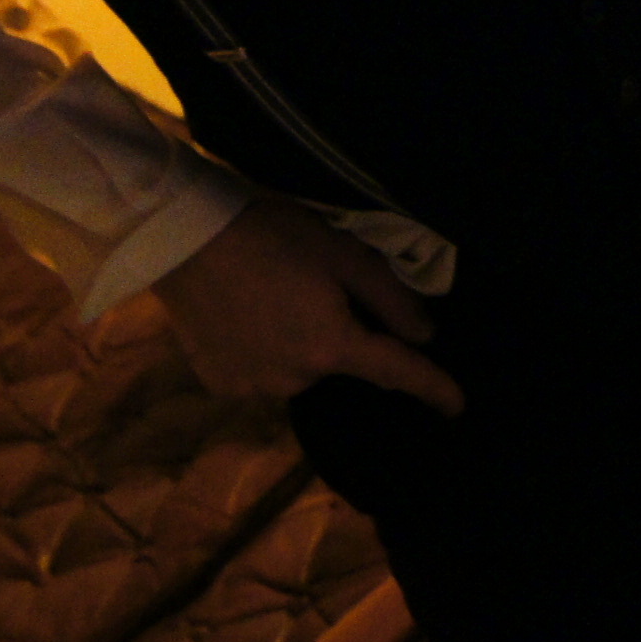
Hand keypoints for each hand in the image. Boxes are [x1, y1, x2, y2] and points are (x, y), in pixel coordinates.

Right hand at [149, 199, 464, 413]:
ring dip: (298, 345)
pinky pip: (260, 373)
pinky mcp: (220, 385)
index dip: (434, 389)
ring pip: (297, 370)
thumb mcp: (343, 254)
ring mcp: (253, 388)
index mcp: (332, 347)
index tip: (458, 407)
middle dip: (337, 335)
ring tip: (272, 298)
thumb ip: (390, 298)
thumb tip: (425, 336)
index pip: (397, 373)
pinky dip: (262, 352)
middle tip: (312, 289)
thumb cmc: (271, 235)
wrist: (182, 238)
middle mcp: (295, 380)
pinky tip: (243, 316)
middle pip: (337, 363)